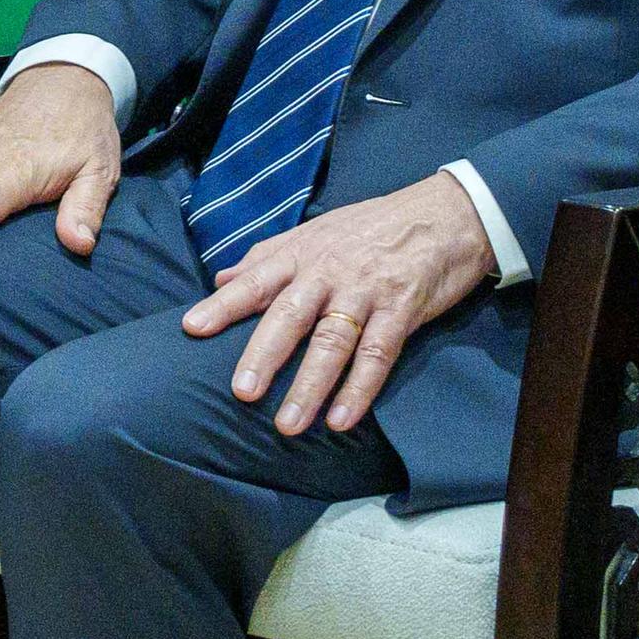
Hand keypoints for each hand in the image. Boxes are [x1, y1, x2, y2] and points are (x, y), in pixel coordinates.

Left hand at [180, 174, 499, 434]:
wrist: (446, 214)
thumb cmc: (372, 227)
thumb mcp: (315, 233)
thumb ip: (267, 257)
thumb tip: (221, 279)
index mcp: (302, 254)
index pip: (255, 280)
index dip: (224, 304)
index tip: (192, 328)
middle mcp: (329, 272)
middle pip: (290, 316)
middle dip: (264, 354)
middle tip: (241, 392)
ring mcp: (366, 292)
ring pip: (333, 342)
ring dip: (310, 386)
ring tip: (288, 424)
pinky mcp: (402, 311)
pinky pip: (378, 355)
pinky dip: (360, 389)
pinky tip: (341, 420)